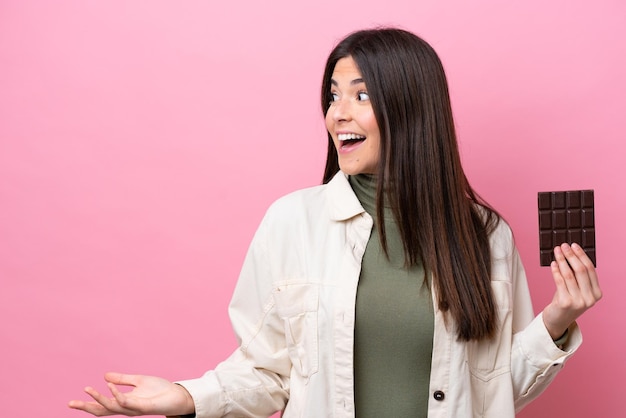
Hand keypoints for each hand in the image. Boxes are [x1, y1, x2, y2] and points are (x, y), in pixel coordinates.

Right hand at [68, 372, 194, 416]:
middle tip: (71, 403)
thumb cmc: (160, 390)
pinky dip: (116, 395)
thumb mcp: (138, 381)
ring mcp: (134, 409)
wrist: (177, 395)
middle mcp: (126, 407)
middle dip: (86, 407)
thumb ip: (122, 379)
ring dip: (99, 399)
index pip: (102, 405)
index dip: (87, 403)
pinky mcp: (143, 407)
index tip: (71, 402)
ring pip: (111, 407)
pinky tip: (109, 387)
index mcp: (124, 402)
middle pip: (102, 410)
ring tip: (88, 389)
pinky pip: (126, 402)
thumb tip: (105, 376)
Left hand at [542, 243, 601, 339]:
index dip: (582, 256)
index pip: (591, 270)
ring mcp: (578, 301)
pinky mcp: (565, 303)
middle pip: (581, 270)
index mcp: (597, 294)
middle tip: (563, 245)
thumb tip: (571, 253)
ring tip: (556, 251)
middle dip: (571, 255)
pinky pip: (560, 281)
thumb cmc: (567, 301)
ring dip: (562, 260)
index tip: (574, 245)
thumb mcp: (577, 289)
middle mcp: (590, 298)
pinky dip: (556, 270)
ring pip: (569, 274)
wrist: (557, 321)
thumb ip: (577, 276)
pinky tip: (553, 263)